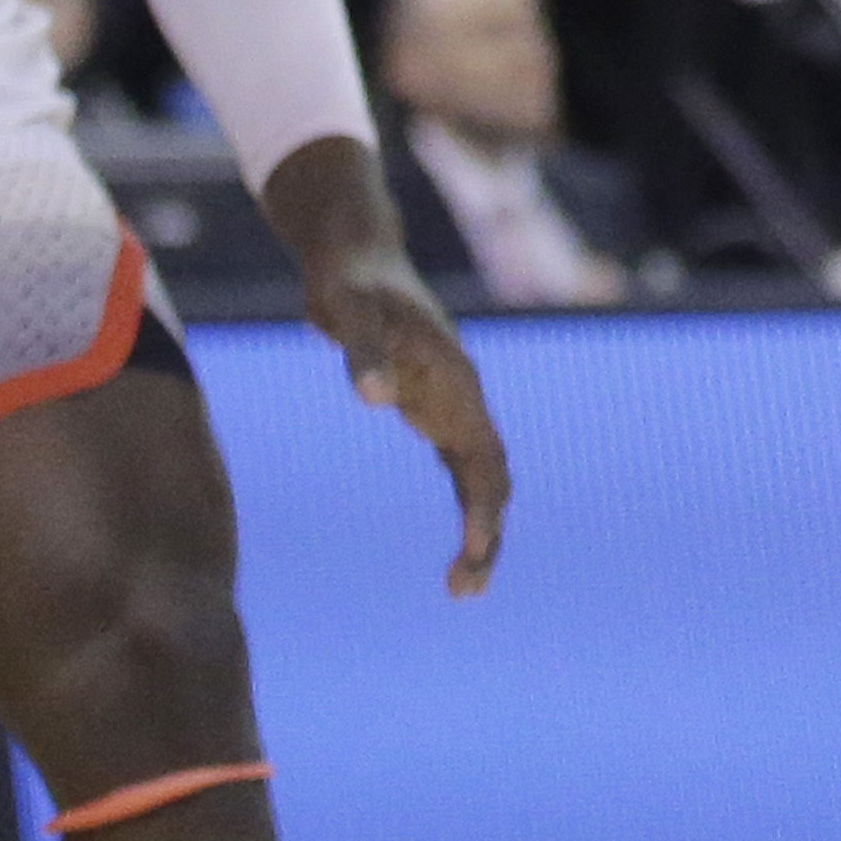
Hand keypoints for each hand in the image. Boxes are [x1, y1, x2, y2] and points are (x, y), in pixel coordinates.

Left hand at [272, 166, 509, 595]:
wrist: (354, 249)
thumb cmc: (351, 280)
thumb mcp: (348, 310)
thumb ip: (362, 351)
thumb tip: (374, 398)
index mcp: (454, 378)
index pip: (483, 457)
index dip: (483, 507)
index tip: (473, 552)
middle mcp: (462, 393)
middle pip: (492, 476)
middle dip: (487, 533)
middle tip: (465, 590)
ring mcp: (451, 400)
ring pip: (483, 476)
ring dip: (484, 528)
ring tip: (463, 587)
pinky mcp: (432, 405)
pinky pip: (463, 468)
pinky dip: (468, 508)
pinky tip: (457, 547)